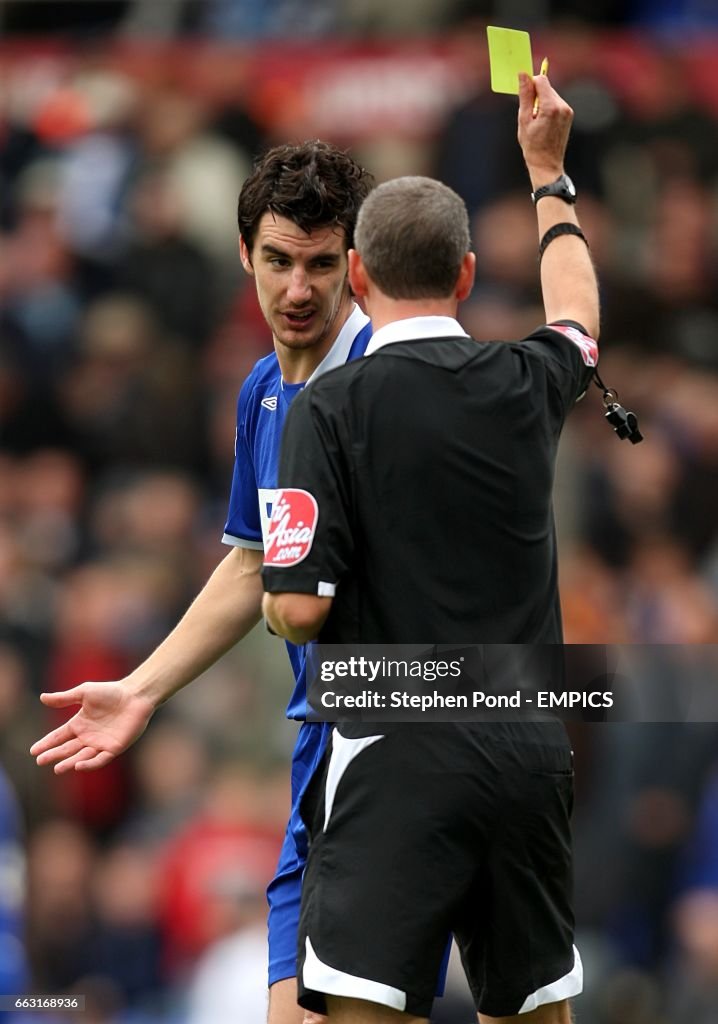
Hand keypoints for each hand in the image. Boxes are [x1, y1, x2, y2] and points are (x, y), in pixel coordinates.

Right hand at [30, 681, 155, 772]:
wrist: (135, 695)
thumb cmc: (111, 692)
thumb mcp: (84, 693)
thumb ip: (64, 698)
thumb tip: (42, 698)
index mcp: (79, 724)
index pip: (58, 736)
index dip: (46, 743)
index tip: (33, 751)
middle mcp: (88, 736)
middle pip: (67, 748)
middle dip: (54, 755)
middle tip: (40, 761)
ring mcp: (100, 743)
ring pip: (81, 756)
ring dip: (69, 763)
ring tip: (57, 768)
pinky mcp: (114, 748)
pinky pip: (100, 759)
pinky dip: (89, 764)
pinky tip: (78, 765)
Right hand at [517, 72, 573, 188]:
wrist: (547, 165)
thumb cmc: (533, 146)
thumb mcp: (524, 120)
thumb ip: (525, 96)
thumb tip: (523, 75)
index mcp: (551, 107)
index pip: (541, 80)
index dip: (530, 85)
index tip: (524, 95)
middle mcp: (562, 106)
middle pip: (546, 87)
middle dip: (536, 96)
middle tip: (529, 115)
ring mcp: (568, 110)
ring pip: (551, 95)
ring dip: (541, 102)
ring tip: (537, 122)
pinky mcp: (569, 114)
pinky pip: (556, 103)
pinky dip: (548, 108)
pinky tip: (544, 124)